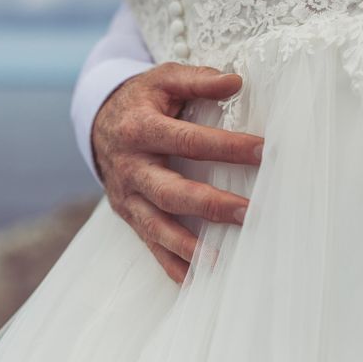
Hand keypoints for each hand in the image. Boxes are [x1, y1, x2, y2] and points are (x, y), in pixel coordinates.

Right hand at [92, 62, 262, 283]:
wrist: (98, 124)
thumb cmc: (141, 101)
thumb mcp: (163, 80)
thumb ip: (197, 80)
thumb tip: (235, 82)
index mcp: (140, 129)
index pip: (188, 141)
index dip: (226, 147)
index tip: (263, 152)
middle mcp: (130, 167)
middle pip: (170, 191)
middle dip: (209, 204)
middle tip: (249, 213)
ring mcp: (127, 196)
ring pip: (155, 226)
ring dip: (188, 247)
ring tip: (220, 261)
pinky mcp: (128, 215)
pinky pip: (148, 243)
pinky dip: (170, 265)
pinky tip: (195, 281)